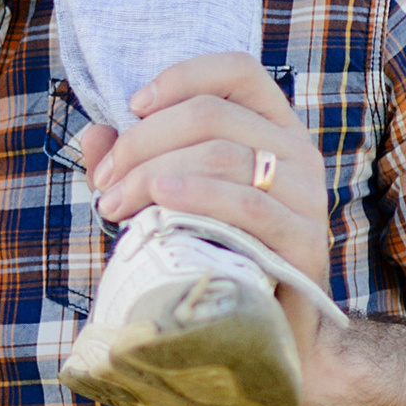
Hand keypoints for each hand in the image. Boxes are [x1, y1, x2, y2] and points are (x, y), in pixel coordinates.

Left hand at [83, 51, 339, 383]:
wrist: (268, 335)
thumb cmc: (214, 257)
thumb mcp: (166, 202)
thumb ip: (133, 165)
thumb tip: (96, 133)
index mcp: (273, 130)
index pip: (238, 71)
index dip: (181, 77)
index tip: (131, 106)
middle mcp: (298, 154)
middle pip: (211, 115)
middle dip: (142, 142)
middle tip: (104, 185)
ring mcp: (308, 198)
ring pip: (222, 154)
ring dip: (152, 173)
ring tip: (114, 206)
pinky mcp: (306, 243)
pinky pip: (248, 207)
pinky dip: (197, 196)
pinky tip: (159, 205)